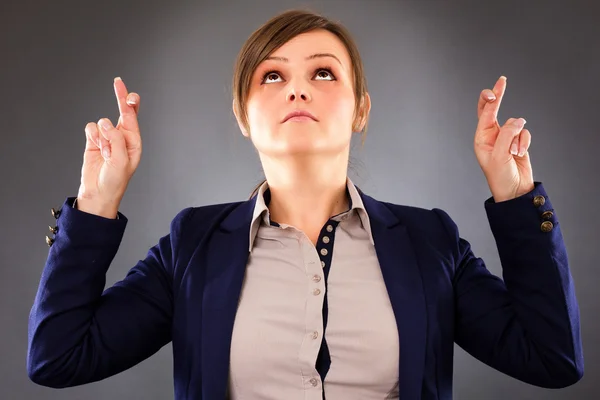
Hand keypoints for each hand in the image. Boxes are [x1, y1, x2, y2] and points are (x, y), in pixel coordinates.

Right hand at [77, 77, 141, 216]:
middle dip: (120, 98)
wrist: (98, 193)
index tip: (128, 94)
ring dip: (102, 136)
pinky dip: (92, 136)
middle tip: (118, 83)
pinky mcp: (93, 141)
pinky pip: (91, 128)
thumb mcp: (121, 161)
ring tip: (105, 152)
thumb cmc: (115, 181)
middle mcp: (122, 138)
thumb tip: (106, 122)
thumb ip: (116, 140)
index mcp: (134, 142)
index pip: (132, 118)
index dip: (130, 103)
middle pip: (122, 112)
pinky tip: (96, 148)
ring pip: (102, 123)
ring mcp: (107, 138)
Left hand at [474, 76, 533, 201]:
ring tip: (513, 153)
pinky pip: (524, 133)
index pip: (484, 114)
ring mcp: (505, 138)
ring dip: (517, 138)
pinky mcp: (518, 142)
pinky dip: (525, 142)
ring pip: (515, 124)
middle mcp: (492, 136)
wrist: (515, 191)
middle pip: (494, 110)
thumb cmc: (500, 177)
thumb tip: (518, 120)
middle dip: (498, 96)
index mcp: (481, 138)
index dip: (490, 100)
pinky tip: (520, 153)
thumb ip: (507, 135)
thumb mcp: (499, 155)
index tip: (494, 91)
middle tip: (502, 80)